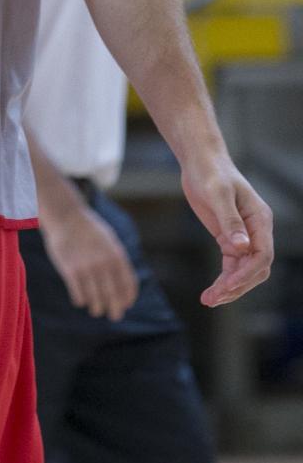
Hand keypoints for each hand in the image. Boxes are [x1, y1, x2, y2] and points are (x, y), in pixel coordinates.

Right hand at [42, 202, 138, 319]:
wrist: (65, 215)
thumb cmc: (89, 230)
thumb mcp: (109, 240)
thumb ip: (118, 262)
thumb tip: (125, 288)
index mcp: (117, 256)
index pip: (128, 286)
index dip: (128, 299)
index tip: (125, 305)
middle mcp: (104, 263)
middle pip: (113, 297)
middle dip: (115, 311)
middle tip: (114, 316)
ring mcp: (87, 267)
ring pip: (96, 301)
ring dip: (96, 308)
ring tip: (95, 309)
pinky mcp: (70, 270)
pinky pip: (79, 296)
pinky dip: (80, 301)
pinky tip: (79, 299)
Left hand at [181, 152, 273, 305]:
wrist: (200, 162)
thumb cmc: (211, 172)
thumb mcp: (218, 193)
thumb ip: (230, 220)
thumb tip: (242, 247)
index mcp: (260, 220)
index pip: (262, 255)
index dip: (247, 273)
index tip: (228, 285)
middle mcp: (256, 231)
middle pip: (255, 269)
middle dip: (237, 286)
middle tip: (213, 298)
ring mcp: (244, 237)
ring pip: (244, 271)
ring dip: (229, 288)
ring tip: (209, 300)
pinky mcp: (229, 238)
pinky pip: (232, 266)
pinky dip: (224, 280)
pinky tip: (212, 291)